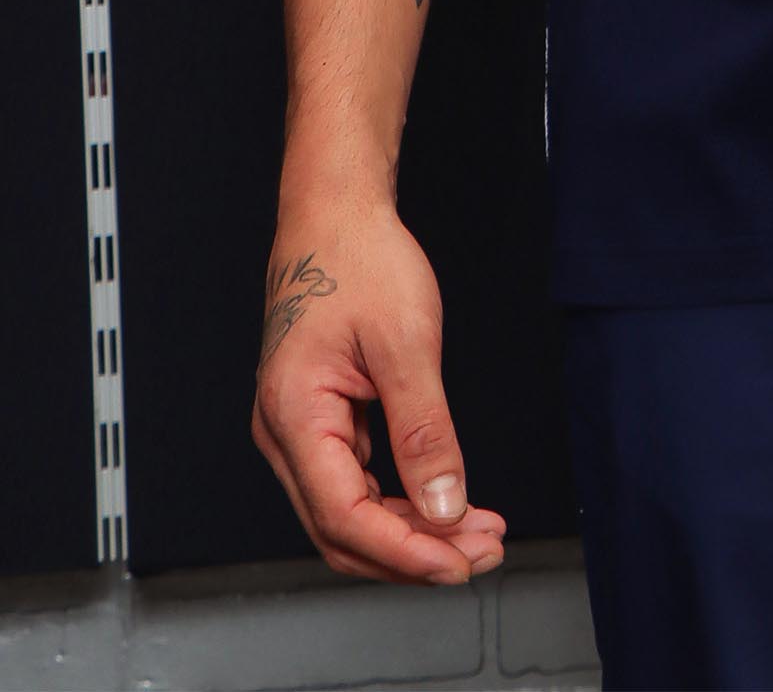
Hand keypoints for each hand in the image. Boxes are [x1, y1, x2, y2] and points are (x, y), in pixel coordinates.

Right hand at [254, 200, 506, 583]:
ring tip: (477, 532)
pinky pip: (355, 483)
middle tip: (483, 552)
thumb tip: (445, 505)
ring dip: (412, 533)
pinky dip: (400, 502)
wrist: (336, 214)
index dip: (404, 552)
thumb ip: (425, 430)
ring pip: (350, 513)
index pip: (344, 517)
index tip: (459, 562)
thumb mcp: (405, 342)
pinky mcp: (320, 423)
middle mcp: (285, 435)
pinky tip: (443, 502)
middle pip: (344, 530)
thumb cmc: (361, 260)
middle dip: (415, 553)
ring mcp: (298, 432)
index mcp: (293, 416)